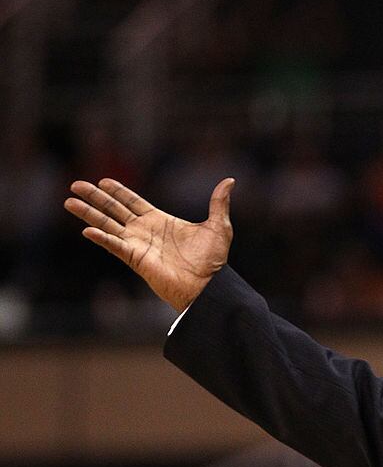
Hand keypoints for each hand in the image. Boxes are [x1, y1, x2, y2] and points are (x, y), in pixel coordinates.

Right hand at [64, 177, 234, 311]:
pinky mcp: (136, 258)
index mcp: (160, 221)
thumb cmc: (213, 260)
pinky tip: (87, 230)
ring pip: (107, 225)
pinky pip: (115, 245)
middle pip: (114, 210)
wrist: (208, 285)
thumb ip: (218, 203)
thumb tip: (230, 181)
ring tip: (68, 201)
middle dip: (95, 197)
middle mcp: (145, 231)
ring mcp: (138, 244)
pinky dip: (102, 237)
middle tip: (75, 184)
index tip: (103, 180)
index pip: (133, 202)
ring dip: (88, 213)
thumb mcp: (219, 226)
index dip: (118, 192)